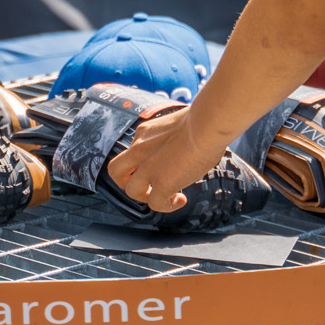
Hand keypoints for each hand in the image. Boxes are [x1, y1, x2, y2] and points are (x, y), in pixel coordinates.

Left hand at [107, 107, 228, 213]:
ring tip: (167, 196)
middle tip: (145, 186)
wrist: (207, 123)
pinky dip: (167, 206)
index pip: (133, 151)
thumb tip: (188, 144)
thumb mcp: (178, 123)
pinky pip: (155, 204)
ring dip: (146, 197)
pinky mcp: (161, 183)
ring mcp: (148, 168)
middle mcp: (139, 149)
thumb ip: (173, 136)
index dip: (143, 162)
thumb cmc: (204, 119)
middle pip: (116, 170)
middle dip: (126, 182)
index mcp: (144, 132)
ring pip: (131, 190)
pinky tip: (180, 200)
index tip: (161, 165)